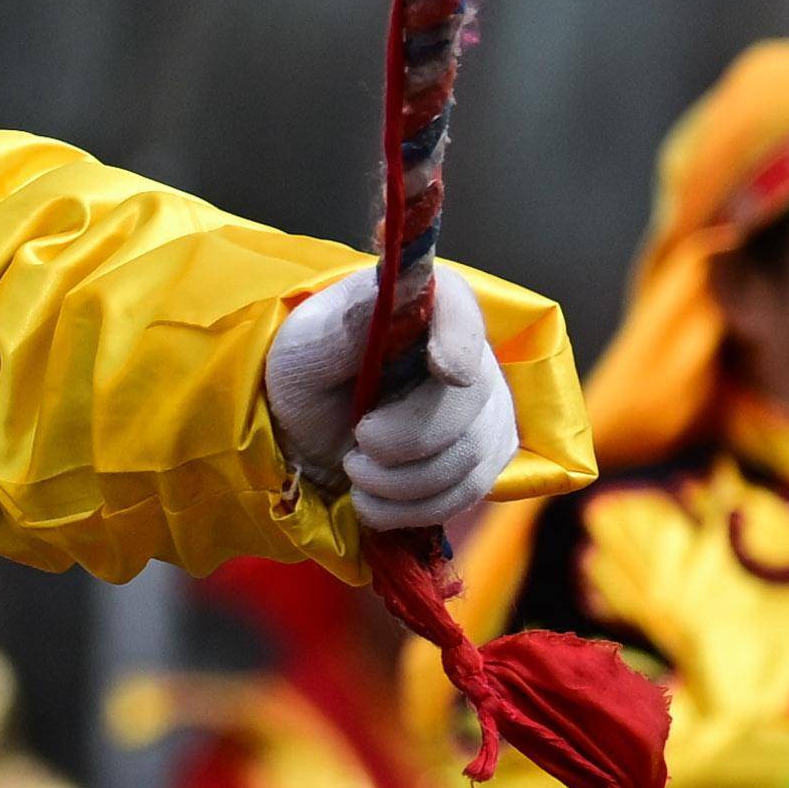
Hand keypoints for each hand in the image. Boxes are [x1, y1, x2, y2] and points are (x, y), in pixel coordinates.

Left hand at [264, 264, 520, 547]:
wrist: (304, 429)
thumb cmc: (307, 370)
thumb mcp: (309, 341)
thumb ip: (354, 320)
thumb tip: (404, 279)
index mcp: (427, 303)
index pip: (461, 311)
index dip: (460, 342)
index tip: (447, 373)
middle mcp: (470, 351)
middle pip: (469, 403)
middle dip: (406, 441)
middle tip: (357, 446)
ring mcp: (485, 407)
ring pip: (469, 458)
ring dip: (400, 483)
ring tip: (355, 469)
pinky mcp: (482, 456)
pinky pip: (466, 493)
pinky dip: (411, 508)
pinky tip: (374, 499)